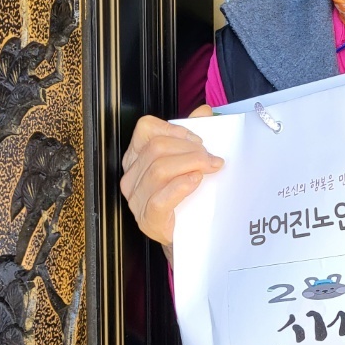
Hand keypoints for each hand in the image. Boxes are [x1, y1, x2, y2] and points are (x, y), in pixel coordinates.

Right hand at [119, 106, 220, 246]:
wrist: (186, 233)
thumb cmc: (184, 194)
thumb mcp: (188, 161)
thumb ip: (194, 135)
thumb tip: (204, 111)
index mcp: (137, 156)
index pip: (146, 129)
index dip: (174, 129)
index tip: (197, 140)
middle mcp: (131, 175)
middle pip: (157, 148)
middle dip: (190, 149)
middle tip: (212, 157)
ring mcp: (136, 198)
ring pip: (159, 170)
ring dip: (191, 164)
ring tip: (210, 168)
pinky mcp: (148, 219)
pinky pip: (160, 198)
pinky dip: (181, 186)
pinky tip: (196, 181)